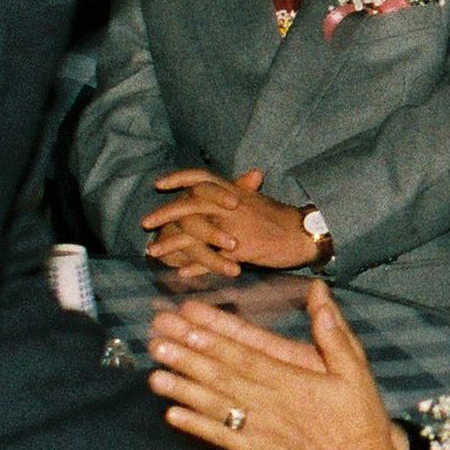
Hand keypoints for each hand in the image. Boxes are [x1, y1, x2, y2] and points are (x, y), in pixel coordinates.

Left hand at [142, 166, 318, 277]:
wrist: (304, 233)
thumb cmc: (279, 218)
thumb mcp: (254, 199)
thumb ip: (233, 194)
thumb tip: (212, 192)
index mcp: (233, 191)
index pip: (200, 177)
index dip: (178, 178)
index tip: (158, 185)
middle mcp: (231, 205)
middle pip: (189, 204)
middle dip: (164, 214)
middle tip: (145, 224)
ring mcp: (235, 227)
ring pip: (195, 233)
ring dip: (171, 243)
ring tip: (153, 252)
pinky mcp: (241, 249)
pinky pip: (212, 258)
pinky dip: (194, 266)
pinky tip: (180, 273)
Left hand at [148, 283, 397, 449]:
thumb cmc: (360, 419)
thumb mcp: (356, 369)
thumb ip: (333, 330)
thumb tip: (318, 290)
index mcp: (291, 378)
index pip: (243, 351)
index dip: (212, 334)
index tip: (185, 317)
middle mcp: (269, 401)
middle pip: (221, 373)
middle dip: (187, 354)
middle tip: (156, 338)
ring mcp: (260, 429)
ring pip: (215, 403)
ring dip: (183, 388)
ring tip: (154, 373)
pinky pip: (221, 438)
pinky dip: (196, 426)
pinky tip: (171, 415)